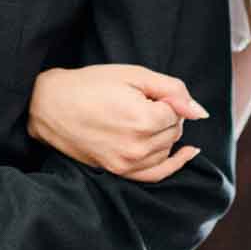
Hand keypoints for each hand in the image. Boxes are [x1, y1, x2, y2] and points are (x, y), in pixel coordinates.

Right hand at [27, 64, 207, 181]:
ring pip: (167, 149)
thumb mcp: (134, 75)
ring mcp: (127, 163)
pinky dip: (175, 164)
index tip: (142, 92)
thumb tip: (200, 112)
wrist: (50, 105)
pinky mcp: (118, 171)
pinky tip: (188, 152)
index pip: (177, 112)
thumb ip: (173, 90)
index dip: (164, 99)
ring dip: (163, 134)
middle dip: (166, 116)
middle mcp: (138, 147)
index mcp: (143, 120)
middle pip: (174, 131)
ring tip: (140, 116)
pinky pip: (157, 174)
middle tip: (138, 102)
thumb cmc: (90, 85)